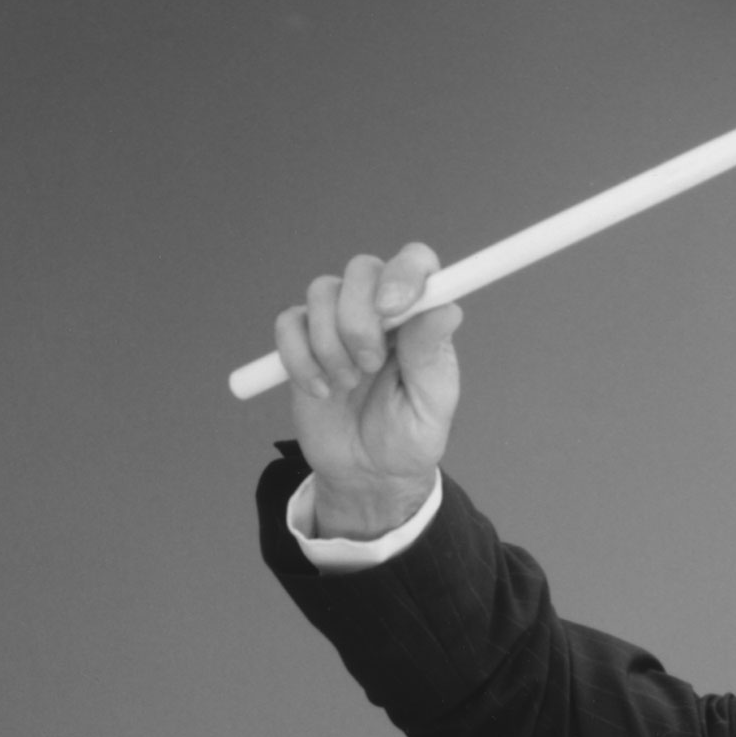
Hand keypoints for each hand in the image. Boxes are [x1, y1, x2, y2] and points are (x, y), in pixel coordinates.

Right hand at [271, 245, 462, 538]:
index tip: (391, 309)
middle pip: (361, 269)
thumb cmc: (408, 439)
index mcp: (418, 318)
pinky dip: (300, 360)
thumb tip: (446, 308)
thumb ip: (431, 356)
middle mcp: (379, 308)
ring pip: (321, 292)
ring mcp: (337, 320)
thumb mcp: (430, 407)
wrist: (368, 474)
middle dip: (360, 319)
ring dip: (331, 344)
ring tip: (347, 385)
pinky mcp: (303, 340)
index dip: (403, 272)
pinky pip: (288, 325)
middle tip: (369, 366)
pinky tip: (321, 391)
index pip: (415, 262)